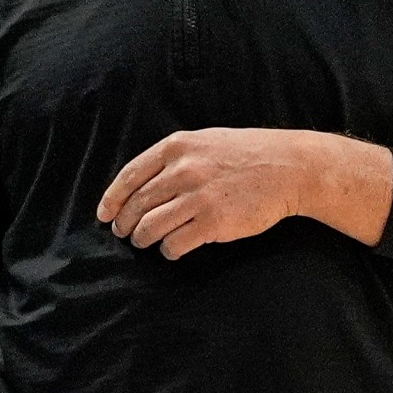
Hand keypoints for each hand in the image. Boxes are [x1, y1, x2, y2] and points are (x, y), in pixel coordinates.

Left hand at [98, 128, 320, 258]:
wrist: (288, 167)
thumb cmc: (246, 154)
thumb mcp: (204, 141)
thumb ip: (173, 158)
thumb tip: (141, 185)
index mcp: (176, 147)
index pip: (129, 176)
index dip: (112, 200)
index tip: (104, 214)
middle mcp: (183, 170)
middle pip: (136, 205)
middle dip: (125, 224)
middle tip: (126, 233)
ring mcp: (197, 197)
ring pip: (150, 227)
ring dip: (143, 239)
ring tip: (146, 242)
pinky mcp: (212, 222)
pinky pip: (174, 244)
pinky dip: (168, 251)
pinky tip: (172, 249)